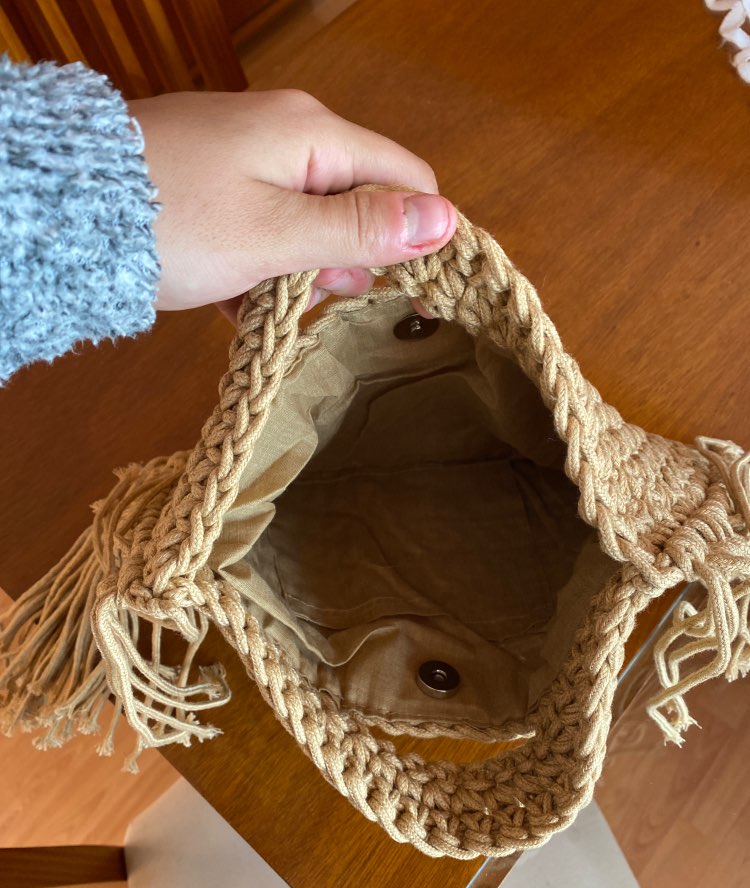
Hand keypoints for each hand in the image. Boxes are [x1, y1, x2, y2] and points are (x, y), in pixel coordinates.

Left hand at [128, 90, 456, 316]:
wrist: (64, 214)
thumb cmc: (175, 221)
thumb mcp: (277, 235)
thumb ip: (361, 230)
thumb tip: (445, 221)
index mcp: (314, 135)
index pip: (406, 180)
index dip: (422, 238)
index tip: (420, 297)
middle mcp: (288, 135)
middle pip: (357, 204)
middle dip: (346, 261)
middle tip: (306, 296)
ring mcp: (247, 158)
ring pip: (308, 225)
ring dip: (298, 273)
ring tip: (261, 301)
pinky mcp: (216, 184)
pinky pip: (265, 229)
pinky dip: (262, 269)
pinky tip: (237, 299)